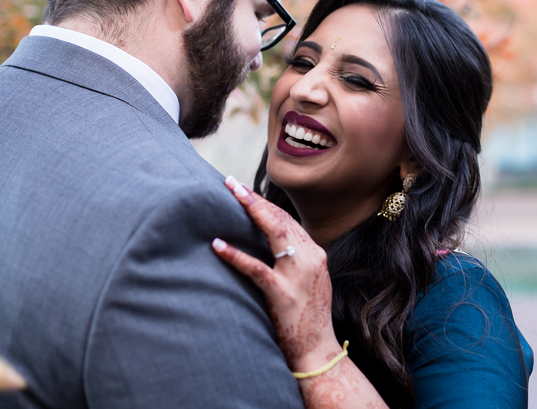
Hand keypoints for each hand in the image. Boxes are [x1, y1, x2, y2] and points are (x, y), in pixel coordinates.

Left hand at [212, 176, 340, 372]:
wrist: (318, 352)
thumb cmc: (307, 320)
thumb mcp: (308, 283)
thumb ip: (293, 262)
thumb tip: (268, 245)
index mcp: (316, 254)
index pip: (287, 220)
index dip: (264, 204)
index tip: (244, 191)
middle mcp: (310, 258)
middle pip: (280, 219)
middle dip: (254, 199)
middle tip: (230, 182)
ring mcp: (298, 275)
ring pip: (272, 233)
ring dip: (249, 211)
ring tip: (227, 196)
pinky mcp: (282, 293)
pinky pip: (256, 268)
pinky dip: (235, 254)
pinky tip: (218, 244)